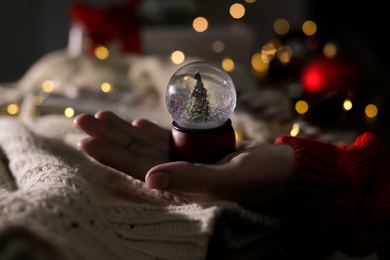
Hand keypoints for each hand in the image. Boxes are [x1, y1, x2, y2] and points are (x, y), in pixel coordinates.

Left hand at [74, 110, 294, 208]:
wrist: (284, 170)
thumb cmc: (261, 179)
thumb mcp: (227, 180)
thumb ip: (189, 180)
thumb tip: (150, 178)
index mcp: (182, 186)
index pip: (138, 169)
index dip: (110, 154)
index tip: (86, 139)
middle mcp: (180, 174)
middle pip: (137, 153)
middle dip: (110, 136)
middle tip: (82, 118)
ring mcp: (188, 161)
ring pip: (149, 143)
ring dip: (125, 130)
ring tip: (102, 116)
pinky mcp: (199, 150)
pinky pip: (170, 138)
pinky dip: (153, 130)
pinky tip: (137, 123)